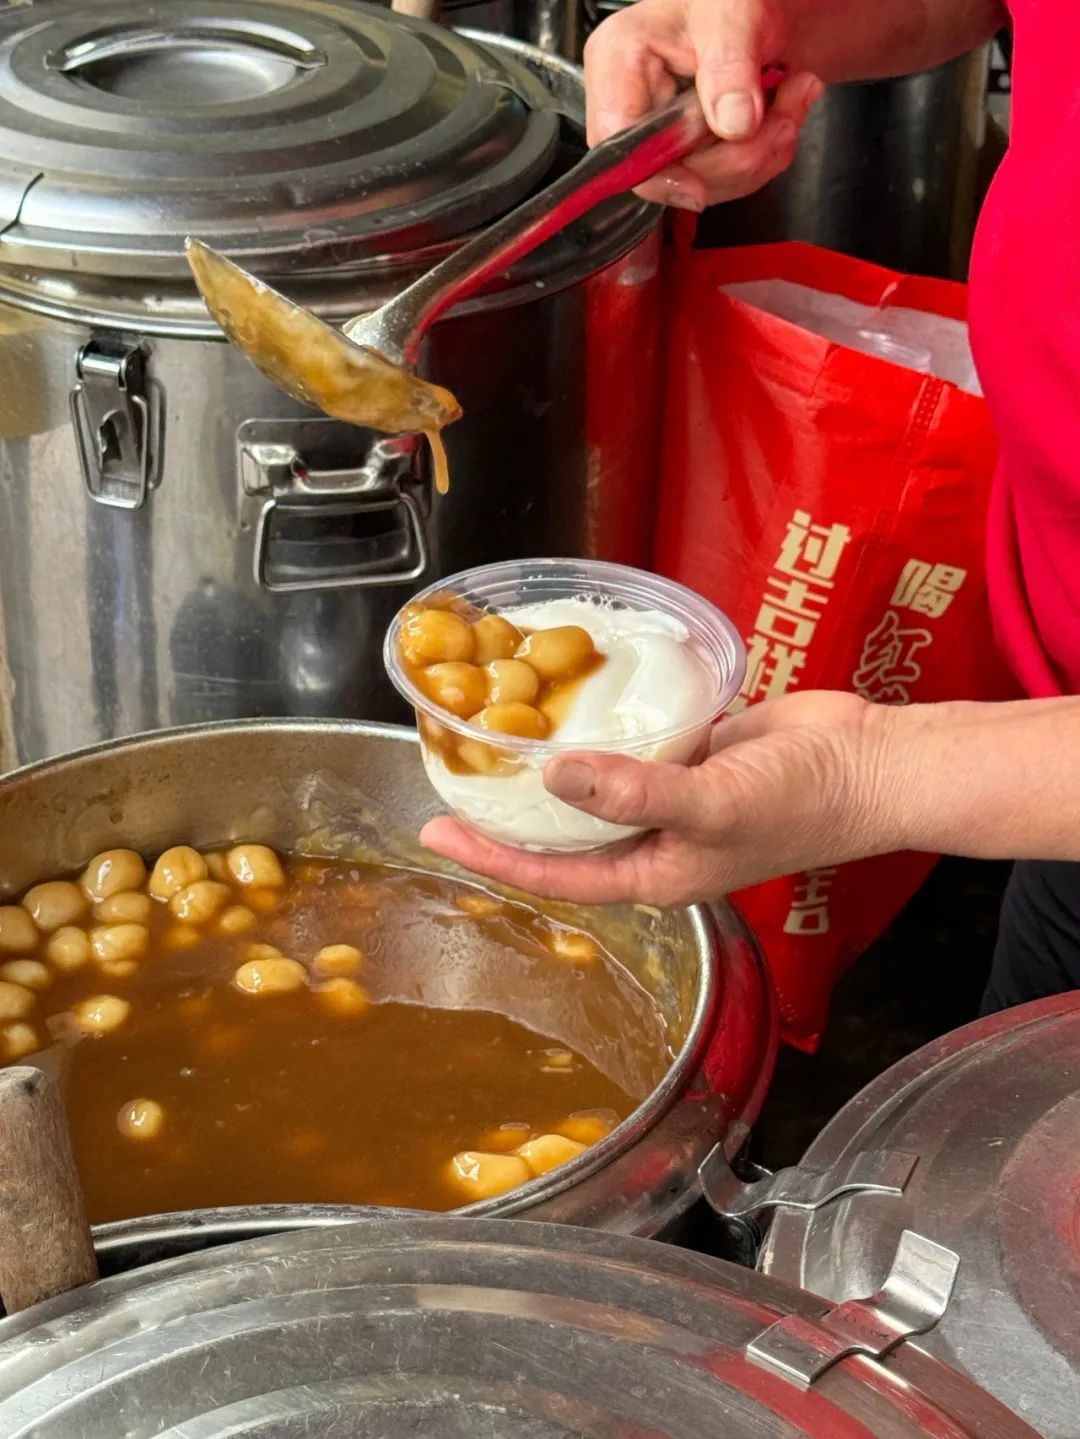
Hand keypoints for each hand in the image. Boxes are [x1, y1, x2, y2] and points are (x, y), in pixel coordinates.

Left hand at [421, 691, 899, 906]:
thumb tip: (552, 775)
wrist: (867, 761)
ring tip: (497, 736)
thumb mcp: (710, 804)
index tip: (437, 833)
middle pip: (565, 832)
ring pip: (596, 785)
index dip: (492, 855)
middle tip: (455, 777)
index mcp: (653, 872)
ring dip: (552, 767)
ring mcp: (673, 796)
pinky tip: (566, 701)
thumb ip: (632, 794)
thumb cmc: (800, 802)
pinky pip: (631, 745)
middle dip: (509, 812)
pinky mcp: (691, 753)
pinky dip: (600, 728)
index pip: (553, 873)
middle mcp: (655, 840)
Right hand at [585, 0, 822, 211]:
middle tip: (783, 115)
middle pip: (666, 173)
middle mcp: (634, 102)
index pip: (618, 143)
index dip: (657, 175)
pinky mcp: (694, 153)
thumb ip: (730, 65)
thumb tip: (731, 124)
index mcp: (618, 61)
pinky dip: (766, 155)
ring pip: (706, 184)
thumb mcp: (733, 12)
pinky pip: (729, 182)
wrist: (772, 3)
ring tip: (792, 98)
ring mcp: (665, 134)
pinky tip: (783, 113)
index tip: (699, 188)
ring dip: (761, 153)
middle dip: (734, 156)